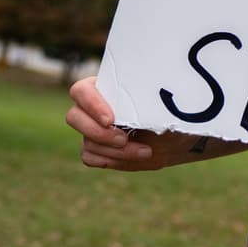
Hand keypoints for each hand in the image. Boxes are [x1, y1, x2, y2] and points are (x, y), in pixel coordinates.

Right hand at [65, 75, 210, 170]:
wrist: (173, 137)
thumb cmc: (167, 114)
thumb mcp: (160, 107)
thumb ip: (145, 104)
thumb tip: (146, 109)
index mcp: (105, 87)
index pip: (81, 90)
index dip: (91, 105)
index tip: (111, 120)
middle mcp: (92, 107)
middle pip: (74, 117)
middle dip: (99, 132)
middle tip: (124, 139)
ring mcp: (90, 129)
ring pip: (86, 141)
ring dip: (115, 150)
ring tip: (145, 150)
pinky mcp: (94, 149)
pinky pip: (89, 157)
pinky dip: (112, 159)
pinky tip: (135, 156)